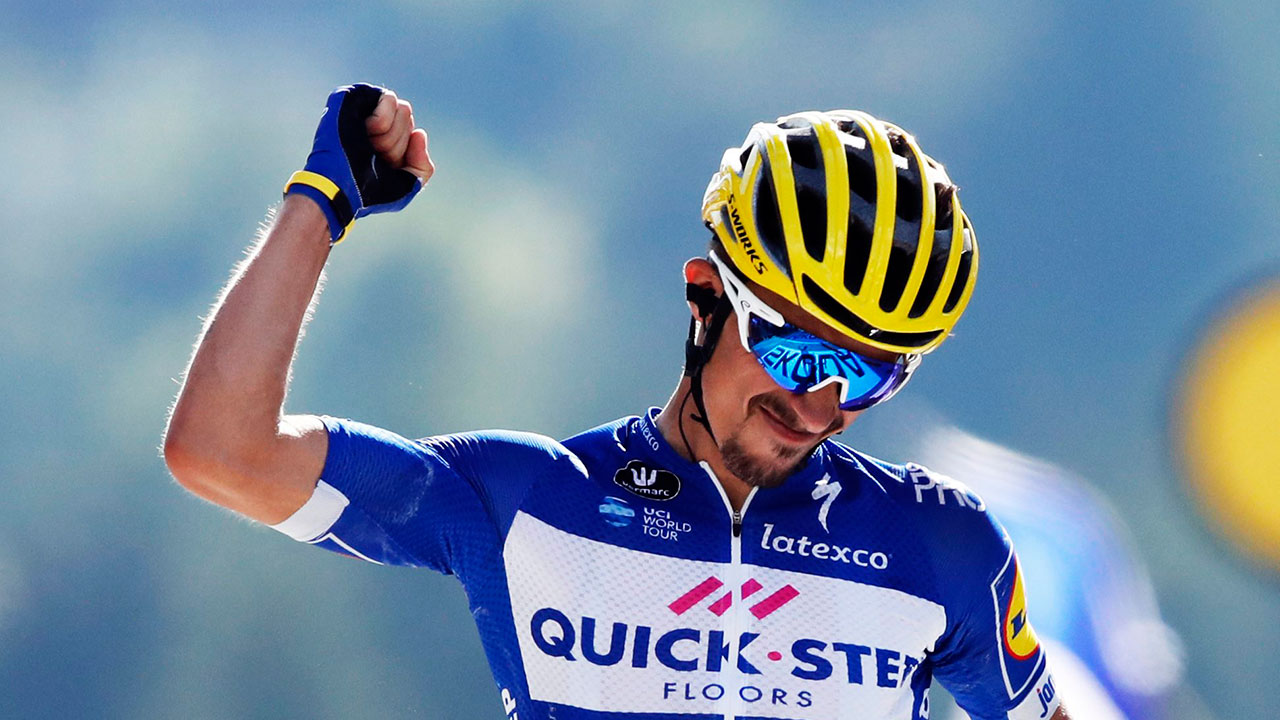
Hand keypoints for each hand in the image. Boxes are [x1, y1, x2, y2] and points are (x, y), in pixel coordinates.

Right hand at [284, 84, 434, 244]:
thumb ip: (423, 166)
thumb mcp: (407, 186)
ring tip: (367, 146)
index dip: (402, 153)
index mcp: (385, 138)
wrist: (342, 188)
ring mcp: (364, 107)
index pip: (413, 132)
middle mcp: (375, 119)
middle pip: (408, 117)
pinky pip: (388, 98)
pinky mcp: (352, 97)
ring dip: (389, 136)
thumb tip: (419, 132)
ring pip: (403, 108)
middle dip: (395, 144)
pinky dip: (383, 121)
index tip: (383, 166)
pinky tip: (366, 132)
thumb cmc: (369, 192)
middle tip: (373, 155)